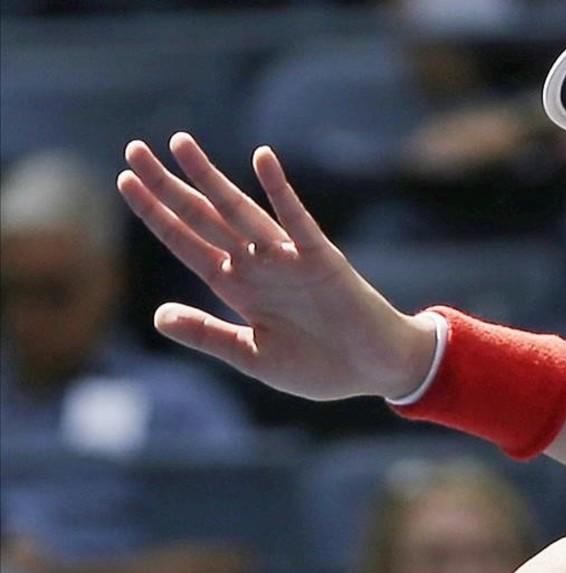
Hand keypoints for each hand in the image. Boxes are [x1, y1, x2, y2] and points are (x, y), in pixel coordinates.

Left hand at [117, 133, 435, 400]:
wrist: (375, 370)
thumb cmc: (320, 366)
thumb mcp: (253, 355)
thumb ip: (207, 334)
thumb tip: (158, 315)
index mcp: (238, 287)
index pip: (186, 241)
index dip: (155, 213)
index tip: (125, 180)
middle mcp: (257, 265)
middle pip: (203, 217)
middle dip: (168, 185)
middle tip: (134, 148)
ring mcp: (288, 259)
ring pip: (240, 211)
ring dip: (210, 178)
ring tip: (179, 145)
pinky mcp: (322, 259)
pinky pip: (298, 221)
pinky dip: (281, 191)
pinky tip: (263, 160)